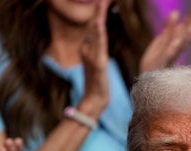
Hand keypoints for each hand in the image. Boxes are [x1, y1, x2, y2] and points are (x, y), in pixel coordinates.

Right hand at [78, 0, 111, 118]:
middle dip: (99, 9)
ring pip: (97, 32)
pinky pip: (98, 47)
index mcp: (89, 47)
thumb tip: (93, 39)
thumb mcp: (98, 63)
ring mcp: (92, 55)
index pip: (97, 25)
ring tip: (102, 2)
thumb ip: (95, 50)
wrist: (94, 100)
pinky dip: (99, 35)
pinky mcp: (98, 64)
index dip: (100, 11)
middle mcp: (88, 48)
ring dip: (99, 17)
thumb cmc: (98, 83)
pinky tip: (99, 24)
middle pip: (95, 24)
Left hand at [139, 0, 190, 71]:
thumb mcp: (162, 40)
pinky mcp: (163, 60)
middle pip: (189, 29)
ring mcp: (171, 53)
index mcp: (178, 41)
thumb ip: (169, 28)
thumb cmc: (156, 60)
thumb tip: (176, 12)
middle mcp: (178, 46)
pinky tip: (175, 33)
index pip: (189, 24)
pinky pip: (169, 51)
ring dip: (188, 27)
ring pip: (182, 40)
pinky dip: (173, 41)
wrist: (147, 78)